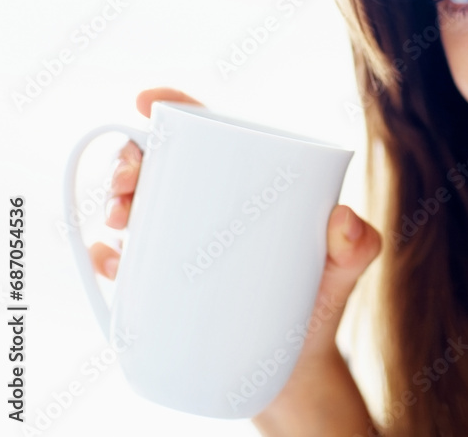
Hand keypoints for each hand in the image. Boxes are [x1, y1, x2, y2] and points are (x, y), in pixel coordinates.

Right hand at [90, 87, 382, 435]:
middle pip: (159, 164)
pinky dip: (107, 254)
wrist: (294, 366)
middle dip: (131, 159)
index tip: (150, 101)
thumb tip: (343, 219)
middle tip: (133, 180)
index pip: (209, 133)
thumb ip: (359, 246)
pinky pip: (122, 260)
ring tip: (123, 216)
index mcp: (248, 184)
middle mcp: (208, 205)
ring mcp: (181, 242)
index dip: (175, 108)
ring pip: (133, 204)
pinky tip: (113, 259)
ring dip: (115, 200)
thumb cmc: (319, 302)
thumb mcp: (345, 272)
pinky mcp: (161, 282)